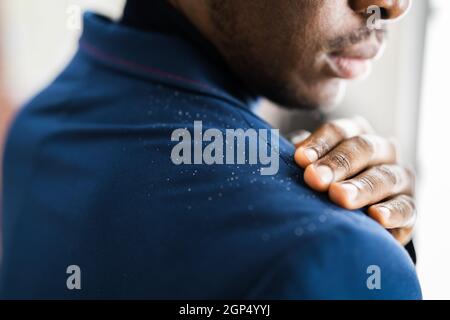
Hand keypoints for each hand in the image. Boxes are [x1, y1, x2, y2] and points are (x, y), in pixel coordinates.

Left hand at [291, 116, 415, 244]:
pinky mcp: (409, 207)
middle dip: (338, 163)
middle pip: (363, 147)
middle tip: (315, 179)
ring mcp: (399, 177)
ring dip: (361, 186)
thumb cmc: (326, 185)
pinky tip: (376, 217)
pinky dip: (393, 212)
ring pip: (384, 176)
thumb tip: (281, 154)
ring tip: (340, 197)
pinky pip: (407, 208)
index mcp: (356, 134)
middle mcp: (382, 150)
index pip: (339, 131)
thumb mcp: (313, 167)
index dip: (320, 143)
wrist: (355, 220)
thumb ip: (303, 158)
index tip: (300, 159)